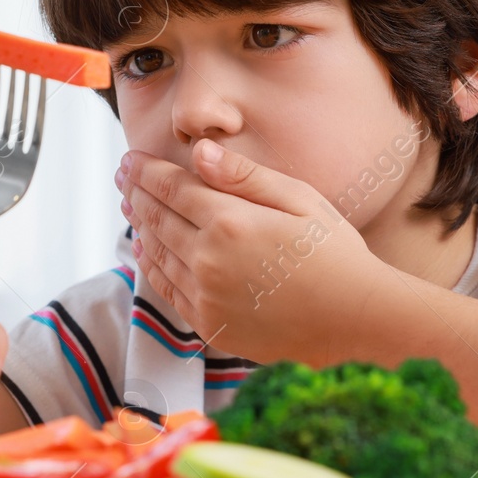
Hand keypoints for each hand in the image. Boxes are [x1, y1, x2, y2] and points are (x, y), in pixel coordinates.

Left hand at [116, 138, 388, 366]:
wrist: (355, 322)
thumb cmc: (337, 254)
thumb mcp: (299, 200)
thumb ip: (245, 176)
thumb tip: (200, 152)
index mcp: (230, 222)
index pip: (173, 189)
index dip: (147, 172)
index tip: (129, 160)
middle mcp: (208, 259)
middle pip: (158, 218)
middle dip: (137, 194)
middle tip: (122, 178)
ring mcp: (206, 296)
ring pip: (158, 253)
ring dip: (140, 226)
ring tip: (130, 207)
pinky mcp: (210, 324)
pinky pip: (168, 290)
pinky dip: (152, 267)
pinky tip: (146, 251)